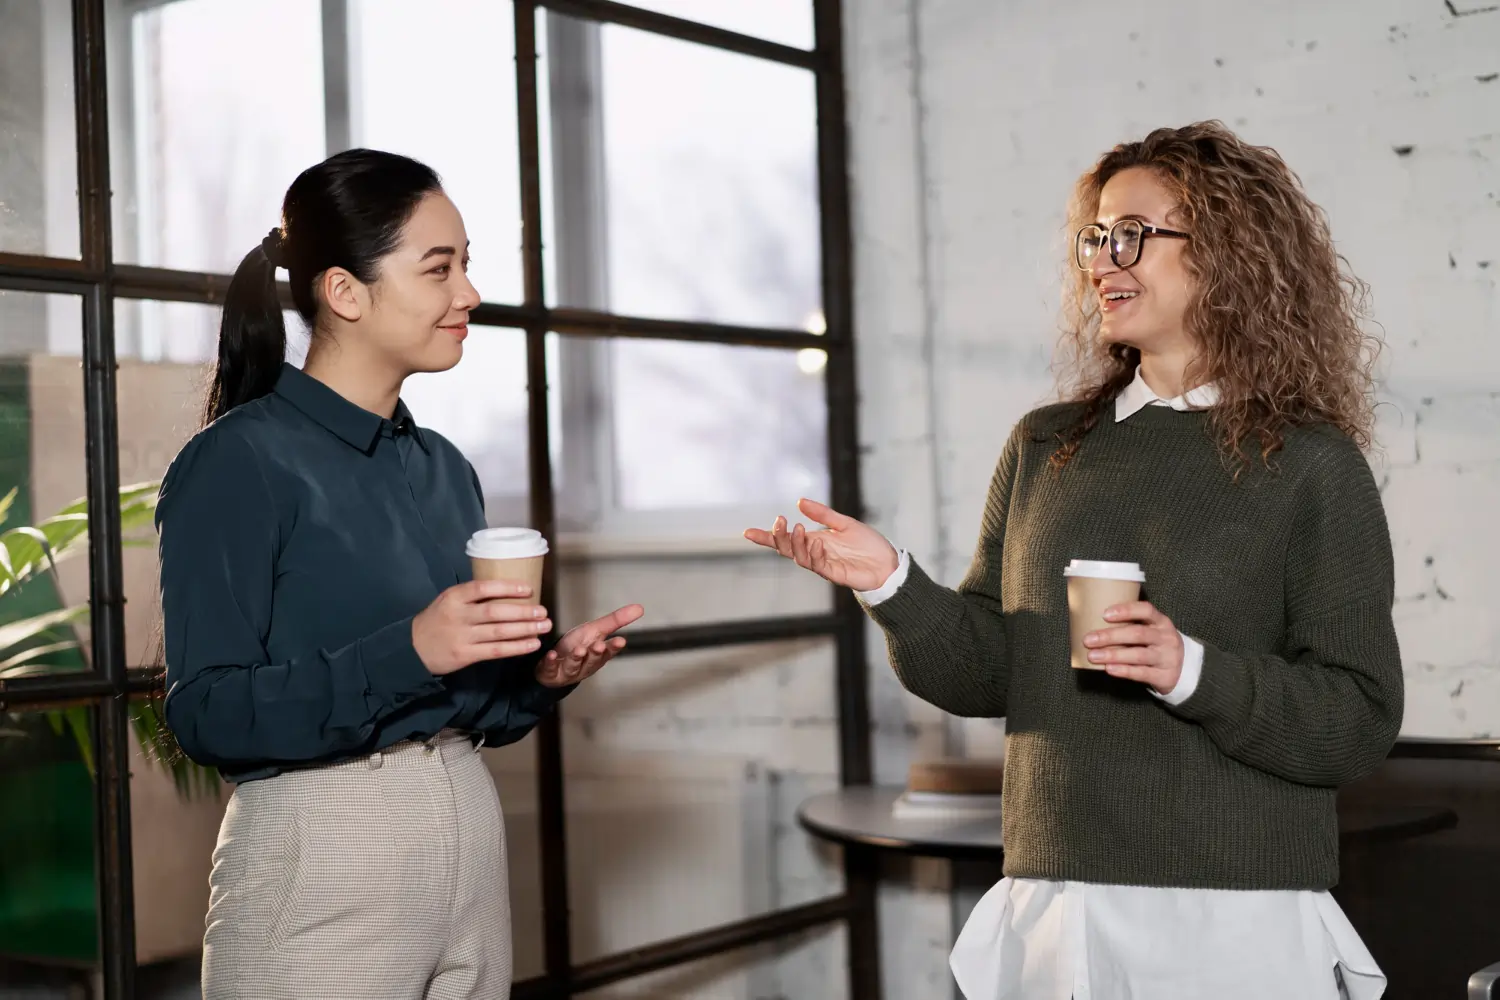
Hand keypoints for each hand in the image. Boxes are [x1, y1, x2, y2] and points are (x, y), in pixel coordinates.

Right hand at [412, 580, 550, 675]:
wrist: (412, 648)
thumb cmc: (437, 620)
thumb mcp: (448, 600)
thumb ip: (472, 596)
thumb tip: (509, 591)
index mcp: (454, 597)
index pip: (482, 588)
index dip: (506, 587)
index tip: (528, 589)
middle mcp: (458, 615)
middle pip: (495, 612)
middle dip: (522, 612)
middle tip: (543, 611)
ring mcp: (462, 637)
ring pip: (498, 632)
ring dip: (524, 629)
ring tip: (544, 627)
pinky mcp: (465, 655)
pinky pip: (495, 651)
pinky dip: (516, 647)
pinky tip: (532, 644)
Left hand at [536, 604, 644, 687]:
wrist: (553, 664)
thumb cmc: (577, 645)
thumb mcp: (596, 630)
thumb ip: (616, 620)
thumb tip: (640, 608)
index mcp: (598, 654)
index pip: (609, 651)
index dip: (613, 647)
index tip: (620, 641)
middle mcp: (585, 665)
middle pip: (592, 660)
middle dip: (595, 653)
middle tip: (598, 646)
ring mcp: (568, 670)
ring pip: (574, 666)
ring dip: (576, 658)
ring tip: (578, 650)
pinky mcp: (551, 673)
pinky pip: (551, 669)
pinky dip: (551, 662)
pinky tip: (552, 655)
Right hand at [743, 498, 899, 591]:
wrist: (887, 563)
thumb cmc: (867, 545)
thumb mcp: (844, 523)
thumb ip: (823, 514)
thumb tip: (799, 501)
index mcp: (814, 540)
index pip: (785, 539)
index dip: (766, 537)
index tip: (747, 532)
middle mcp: (814, 553)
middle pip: (786, 548)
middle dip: (778, 537)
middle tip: (779, 522)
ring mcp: (822, 564)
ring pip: (799, 557)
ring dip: (796, 543)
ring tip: (798, 528)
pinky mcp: (834, 574)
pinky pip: (818, 565)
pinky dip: (814, 553)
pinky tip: (817, 543)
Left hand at [1083, 601, 1184, 695]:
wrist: (1184, 669)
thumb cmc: (1156, 645)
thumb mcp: (1152, 630)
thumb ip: (1131, 625)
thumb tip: (1093, 622)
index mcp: (1161, 622)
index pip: (1146, 610)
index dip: (1126, 610)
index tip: (1104, 614)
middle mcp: (1166, 638)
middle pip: (1138, 634)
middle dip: (1110, 636)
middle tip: (1088, 639)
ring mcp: (1167, 657)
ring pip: (1138, 655)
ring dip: (1113, 655)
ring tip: (1093, 656)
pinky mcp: (1164, 676)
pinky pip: (1142, 673)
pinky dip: (1124, 671)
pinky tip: (1108, 668)